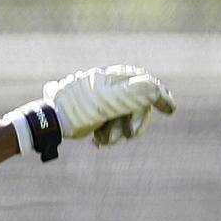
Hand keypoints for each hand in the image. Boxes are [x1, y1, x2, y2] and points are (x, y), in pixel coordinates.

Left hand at [45, 65, 175, 146]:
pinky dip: (108, 136)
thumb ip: (133, 94)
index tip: (170, 110)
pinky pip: (111, 127)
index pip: (144, 83)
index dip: (159, 95)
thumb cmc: (78, 108)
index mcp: (113, 79)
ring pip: (124, 120)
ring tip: (105, 141)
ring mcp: (101, 103)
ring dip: (119, 133)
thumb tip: (156, 88)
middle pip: (136, 106)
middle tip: (131, 135)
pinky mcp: (94, 116)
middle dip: (135, 123)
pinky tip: (97, 141)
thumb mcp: (108, 101)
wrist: (49, 123)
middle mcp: (109, 88)